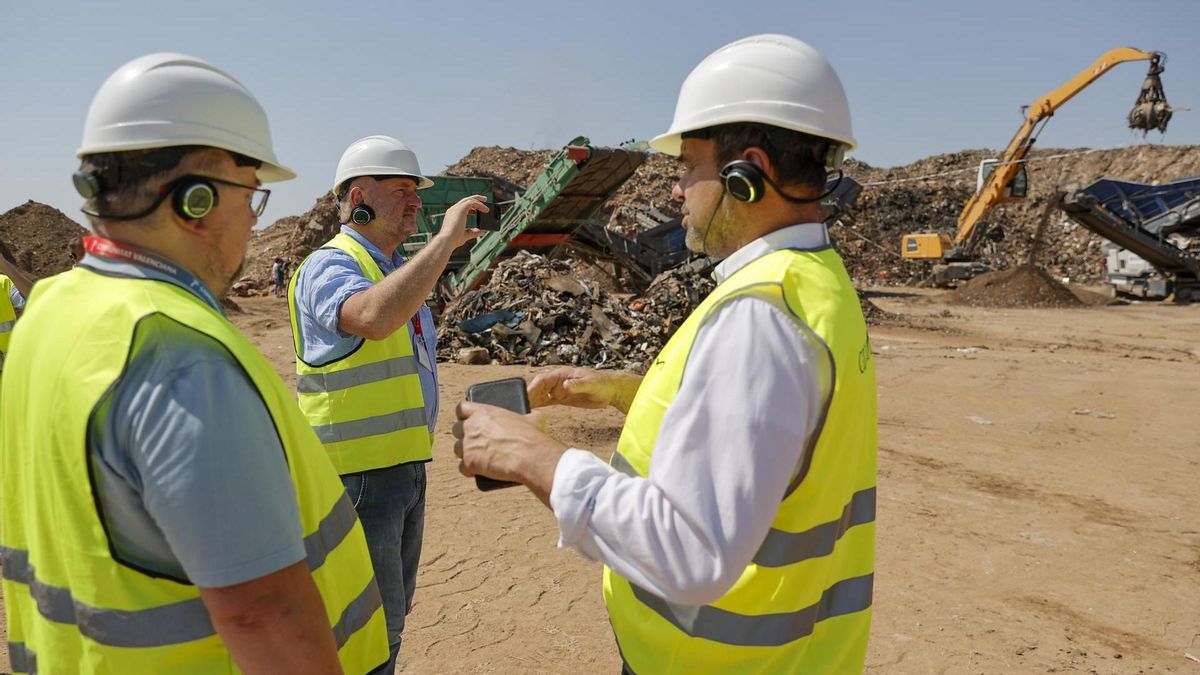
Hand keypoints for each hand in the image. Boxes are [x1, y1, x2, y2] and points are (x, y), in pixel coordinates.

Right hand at [439, 194, 488, 247]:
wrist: (447, 240)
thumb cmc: (453, 239)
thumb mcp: (465, 235)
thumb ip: (473, 232)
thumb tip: (481, 232)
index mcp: (452, 215)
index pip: (461, 207)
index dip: (470, 208)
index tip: (476, 211)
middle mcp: (453, 210)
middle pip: (465, 200)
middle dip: (475, 199)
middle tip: (484, 199)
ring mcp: (456, 208)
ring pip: (469, 199)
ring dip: (478, 199)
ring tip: (486, 200)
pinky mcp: (461, 209)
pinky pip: (472, 202)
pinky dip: (480, 205)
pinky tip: (485, 210)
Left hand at [452, 401, 564, 501]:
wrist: (529, 457)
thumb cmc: (531, 437)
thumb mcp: (532, 419)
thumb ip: (528, 415)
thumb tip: (535, 416)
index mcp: (484, 412)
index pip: (461, 408)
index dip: (463, 415)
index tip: (467, 420)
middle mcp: (471, 426)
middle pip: (456, 429)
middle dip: (463, 436)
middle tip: (476, 442)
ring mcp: (468, 445)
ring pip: (457, 449)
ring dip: (465, 454)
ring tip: (478, 458)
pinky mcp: (469, 463)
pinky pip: (462, 468)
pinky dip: (469, 471)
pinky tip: (478, 472)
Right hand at [527, 367, 641, 411]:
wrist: (611, 390)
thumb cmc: (603, 383)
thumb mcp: (592, 384)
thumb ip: (578, 384)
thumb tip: (565, 385)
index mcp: (563, 374)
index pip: (543, 379)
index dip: (533, 387)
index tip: (526, 395)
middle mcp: (558, 381)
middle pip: (538, 388)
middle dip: (528, 396)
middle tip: (519, 407)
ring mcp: (559, 390)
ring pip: (540, 396)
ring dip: (531, 402)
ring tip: (521, 412)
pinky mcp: (562, 399)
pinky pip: (547, 402)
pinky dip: (538, 407)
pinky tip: (531, 412)